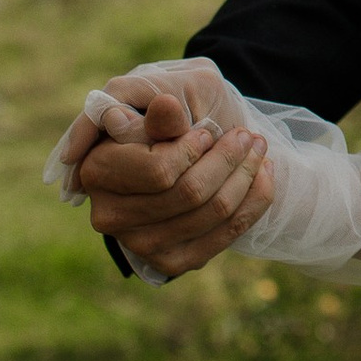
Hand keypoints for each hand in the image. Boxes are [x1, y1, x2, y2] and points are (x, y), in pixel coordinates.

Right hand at [69, 74, 274, 281]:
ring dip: (247, 175)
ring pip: (213, 211)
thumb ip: (161, 109)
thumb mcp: (163, 98)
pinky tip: (263, 176)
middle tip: (248, 136)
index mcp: (97, 171)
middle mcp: (109, 216)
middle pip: (190, 193)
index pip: (157, 171)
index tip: (207, 133)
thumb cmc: (167, 119)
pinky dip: (254, 201)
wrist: (176, 156)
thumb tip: (166, 106)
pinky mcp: (171, 262)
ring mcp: (139, 245)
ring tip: (258, 149)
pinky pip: (226, 234)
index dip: (192, 150)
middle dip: (229, 159)